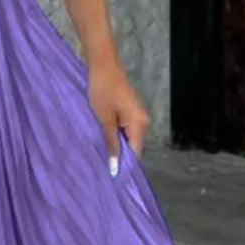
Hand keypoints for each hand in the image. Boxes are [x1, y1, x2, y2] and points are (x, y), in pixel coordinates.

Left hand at [87, 54, 150, 174]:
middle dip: (119, 158)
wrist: (103, 64)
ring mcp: (137, 116)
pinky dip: (115, 136)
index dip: (125, 166)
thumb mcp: (104, 119)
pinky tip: (103, 141)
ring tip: (101, 159)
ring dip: (116, 147)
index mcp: (139, 125)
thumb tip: (115, 166)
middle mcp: (143, 122)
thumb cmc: (102, 90)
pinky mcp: (129, 112)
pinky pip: (124, 130)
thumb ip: (111, 142)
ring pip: (128, 139)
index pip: (136, 154)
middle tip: (102, 172)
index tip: (112, 180)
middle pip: (133, 147)